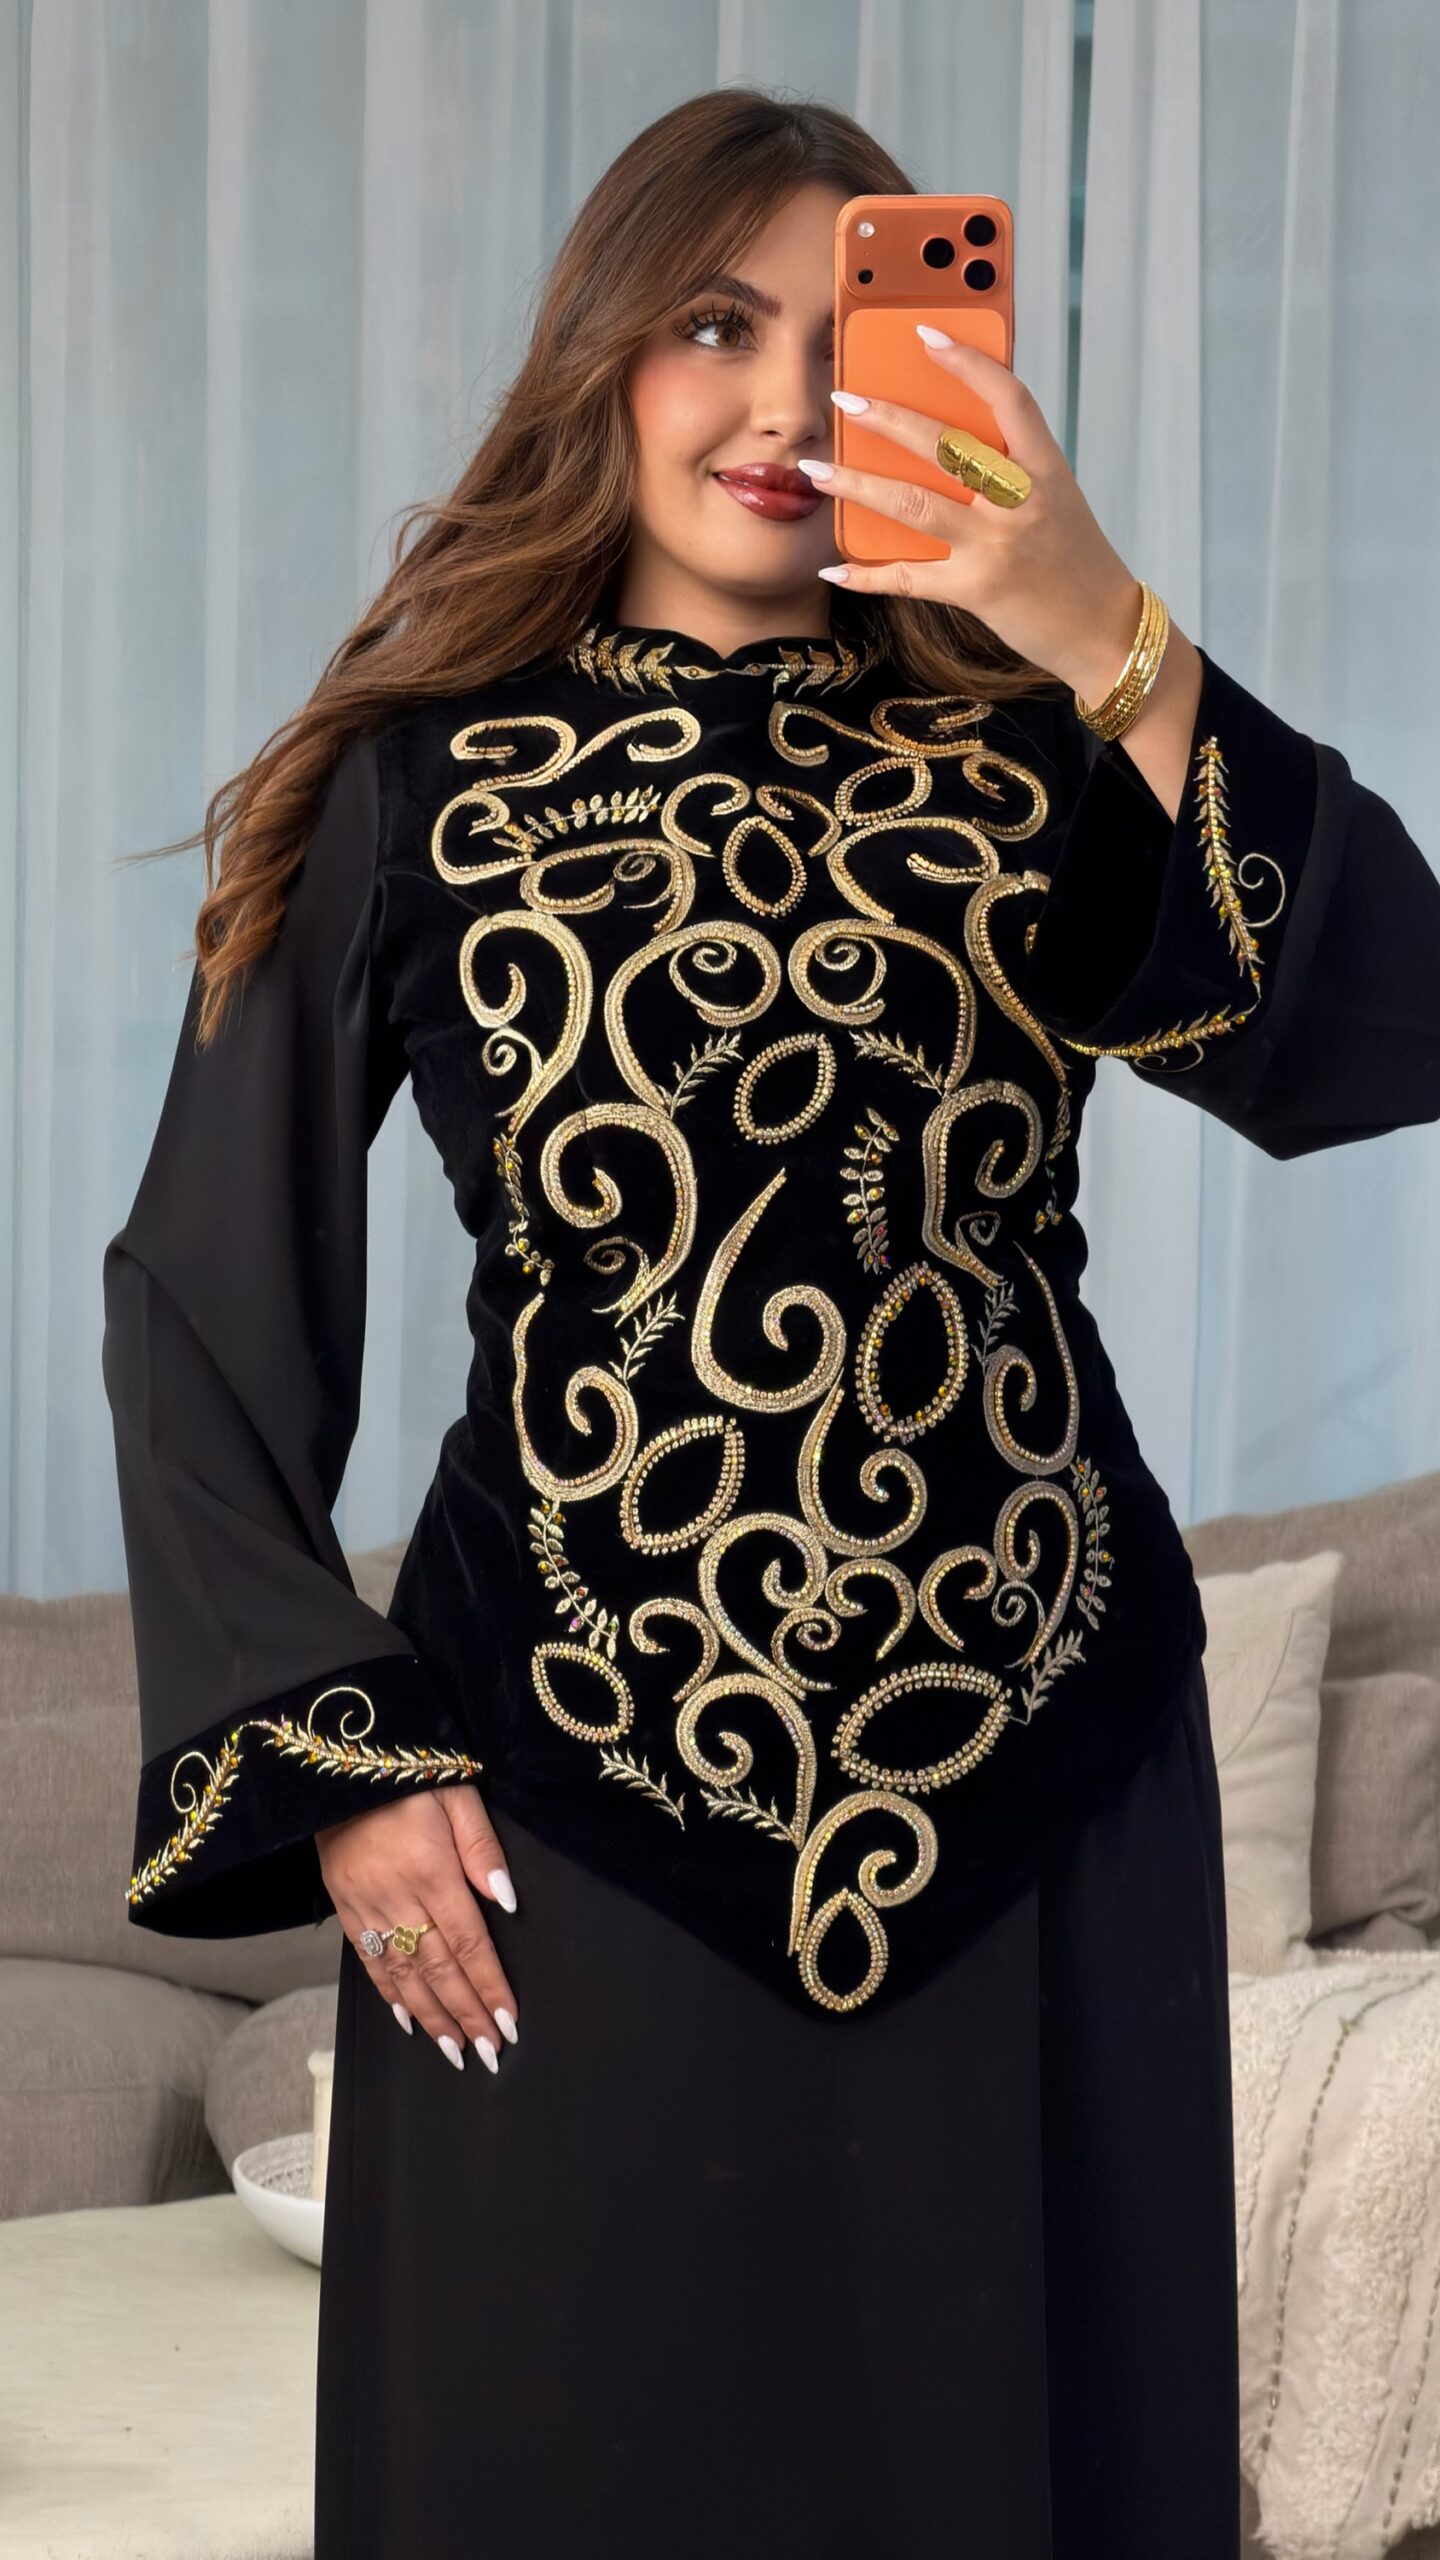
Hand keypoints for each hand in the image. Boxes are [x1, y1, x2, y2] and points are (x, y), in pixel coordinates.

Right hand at [315, 1782, 518, 2072]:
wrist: (339, 1765)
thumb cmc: (409, 1773)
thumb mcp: (456, 1793)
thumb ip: (481, 1847)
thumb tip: (507, 1900)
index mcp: (432, 1870)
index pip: (469, 1942)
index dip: (489, 1986)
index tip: (508, 2021)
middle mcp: (398, 1896)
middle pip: (438, 1968)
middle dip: (466, 2014)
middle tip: (489, 2052)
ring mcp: (366, 1905)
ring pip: (403, 1974)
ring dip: (431, 2017)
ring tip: (455, 2050)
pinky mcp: (343, 1905)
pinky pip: (367, 1960)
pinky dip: (388, 1994)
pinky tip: (407, 2019)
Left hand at [803, 334, 1144, 704]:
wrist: (1103, 630)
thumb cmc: (1076, 562)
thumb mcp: (1056, 499)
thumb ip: (1012, 470)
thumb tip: (943, 444)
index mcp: (1044, 469)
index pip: (1008, 399)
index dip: (967, 363)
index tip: (926, 335)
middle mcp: (1019, 501)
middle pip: (944, 446)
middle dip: (888, 418)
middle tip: (845, 399)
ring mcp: (995, 546)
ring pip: (913, 504)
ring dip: (857, 485)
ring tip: (817, 472)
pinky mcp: (975, 590)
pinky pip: (908, 578)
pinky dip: (867, 575)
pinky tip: (833, 568)